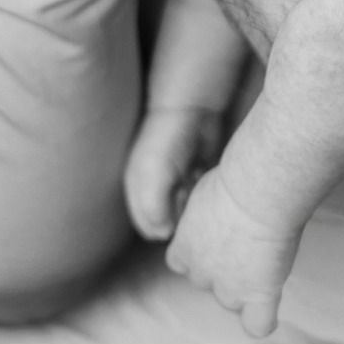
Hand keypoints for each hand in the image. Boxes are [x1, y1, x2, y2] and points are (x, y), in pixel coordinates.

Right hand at [123, 106, 226, 240]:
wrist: (193, 109)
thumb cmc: (168, 140)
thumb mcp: (154, 174)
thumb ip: (153, 208)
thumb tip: (164, 235)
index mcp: (138, 189)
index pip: (148, 225)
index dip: (163, 228)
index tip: (179, 218)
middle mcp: (155, 189)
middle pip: (169, 221)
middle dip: (180, 219)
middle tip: (189, 202)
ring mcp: (175, 183)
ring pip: (185, 212)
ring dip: (192, 209)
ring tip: (196, 190)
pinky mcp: (194, 177)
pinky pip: (198, 200)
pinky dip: (203, 199)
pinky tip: (205, 187)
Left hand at [165, 164, 300, 338]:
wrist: (256, 191)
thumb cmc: (234, 179)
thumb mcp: (205, 192)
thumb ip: (204, 212)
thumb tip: (215, 209)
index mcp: (183, 248)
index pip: (181, 262)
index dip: (199, 250)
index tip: (215, 233)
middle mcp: (202, 273)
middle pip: (206, 281)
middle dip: (221, 266)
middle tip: (243, 238)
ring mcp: (230, 288)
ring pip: (232, 300)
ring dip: (243, 286)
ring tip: (261, 257)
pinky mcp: (258, 295)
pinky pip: (258, 324)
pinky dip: (263, 319)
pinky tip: (269, 304)